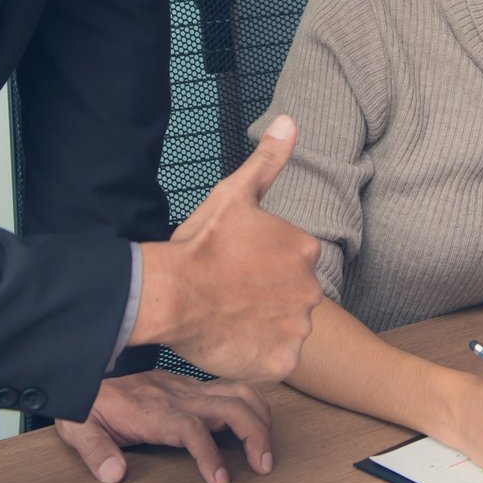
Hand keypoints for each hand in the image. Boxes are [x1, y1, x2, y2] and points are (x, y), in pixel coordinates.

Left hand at [54, 369, 273, 482]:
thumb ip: (96, 453)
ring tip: (267, 449)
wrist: (87, 370)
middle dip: (253, 435)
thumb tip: (114, 475)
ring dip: (259, 418)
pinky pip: (231, 388)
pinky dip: (253, 404)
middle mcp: (175, 395)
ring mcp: (187, 387)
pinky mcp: (191, 384)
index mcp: (151, 411)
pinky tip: (259, 423)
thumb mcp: (80, 430)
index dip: (210, 454)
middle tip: (263, 467)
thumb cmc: (87, 405)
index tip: (221, 481)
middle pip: (227, 407)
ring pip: (236, 393)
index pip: (190, 429)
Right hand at [131, 114, 323, 381]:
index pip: (292, 261)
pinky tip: (233, 339)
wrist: (171, 294)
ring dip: (264, 324)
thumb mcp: (235, 194)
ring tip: (229, 315)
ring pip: (285, 326)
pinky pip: (276, 358)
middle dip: (266, 295)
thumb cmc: (200, 244)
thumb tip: (290, 121)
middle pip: (292, 294)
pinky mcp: (281, 361)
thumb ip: (267, 161)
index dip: (261, 265)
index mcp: (305, 249)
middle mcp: (311, 288)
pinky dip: (258, 353)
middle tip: (230, 292)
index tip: (235, 266)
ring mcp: (298, 328)